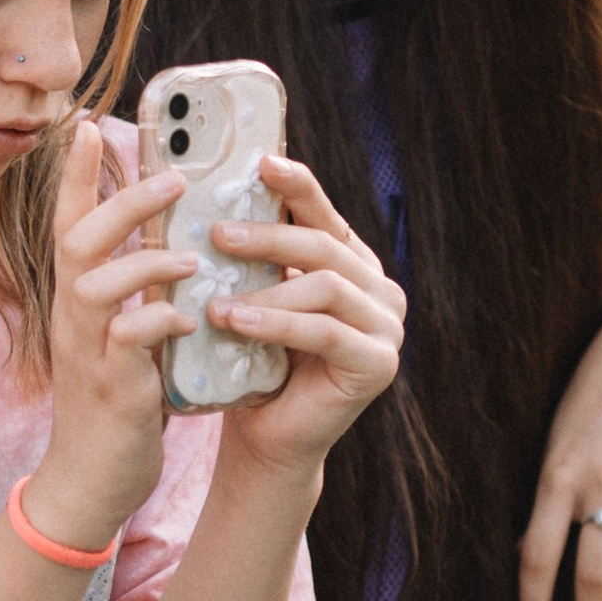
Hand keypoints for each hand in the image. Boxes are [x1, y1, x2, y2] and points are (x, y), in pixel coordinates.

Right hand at [29, 118, 198, 552]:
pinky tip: (187, 315)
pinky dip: (157, 320)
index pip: (69, 223)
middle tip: (173, 176)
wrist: (93, 478)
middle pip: (77, 239)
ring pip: (93, 284)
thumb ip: (139, 290)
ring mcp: (86, 350)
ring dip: (144, 261)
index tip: (88, 123)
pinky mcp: (111, 387)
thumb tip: (174, 241)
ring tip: (189, 254)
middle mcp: (72, 316)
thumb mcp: (123, 334)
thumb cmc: (119, 399)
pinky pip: (126, 341)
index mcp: (77, 298)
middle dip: (122, 202)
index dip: (78, 175)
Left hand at [209, 156, 405, 477]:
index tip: (261, 163)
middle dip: (270, 236)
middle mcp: (380, 290)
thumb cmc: (252, 362)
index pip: (325, 215)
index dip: (297, 185)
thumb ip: (251, 255)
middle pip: (325, 246)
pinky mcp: (379, 364)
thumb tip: (213, 197)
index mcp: (353, 265)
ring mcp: (388, 328)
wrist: (265, 438)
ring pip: (327, 286)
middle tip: (216, 233)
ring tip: (215, 299)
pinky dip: (278, 324)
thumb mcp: (252, 297)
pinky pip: (327, 332)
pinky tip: (237, 321)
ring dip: (267, 288)